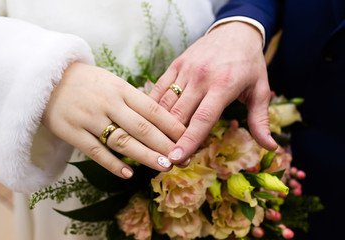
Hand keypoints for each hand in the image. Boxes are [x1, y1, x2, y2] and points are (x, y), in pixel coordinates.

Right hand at [42, 62, 185, 177]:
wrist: (46, 78)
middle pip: (142, 128)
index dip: (172, 126)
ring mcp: (88, 118)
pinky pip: (95, 151)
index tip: (188, 138)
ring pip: (122, 141)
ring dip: (145, 156)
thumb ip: (134, 99)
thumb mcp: (112, 82)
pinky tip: (128, 174)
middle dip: (165, 145)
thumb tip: (161, 118)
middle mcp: (107, 103)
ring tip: (164, 167)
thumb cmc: (87, 82)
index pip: (152, 109)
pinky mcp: (71, 131)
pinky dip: (112, 164)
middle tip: (183, 159)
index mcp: (120, 89)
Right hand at [149, 22, 277, 164]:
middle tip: (168, 158)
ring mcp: (186, 70)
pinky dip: (153, 105)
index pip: (203, 118)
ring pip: (166, 102)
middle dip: (171, 138)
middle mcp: (201, 78)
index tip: (175, 157)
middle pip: (179, 114)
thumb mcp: (260, 90)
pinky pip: (159, 87)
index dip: (188, 140)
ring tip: (157, 143)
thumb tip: (270, 147)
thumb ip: (260, 120)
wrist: (235, 31)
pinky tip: (150, 120)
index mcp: (223, 86)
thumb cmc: (249, 63)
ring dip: (159, 124)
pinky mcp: (176, 64)